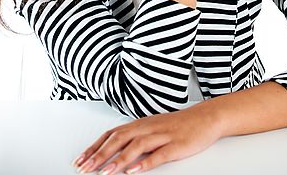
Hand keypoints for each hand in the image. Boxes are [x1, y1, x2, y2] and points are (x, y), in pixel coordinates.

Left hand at [72, 102, 221, 173]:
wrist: (206, 117)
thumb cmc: (178, 125)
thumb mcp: (152, 128)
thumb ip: (134, 137)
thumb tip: (112, 150)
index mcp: (140, 124)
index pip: (112, 134)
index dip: (95, 147)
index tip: (80, 160)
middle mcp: (148, 127)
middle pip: (120, 139)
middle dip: (100, 155)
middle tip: (85, 169)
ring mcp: (162, 135)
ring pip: (136, 146)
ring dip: (119, 159)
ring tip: (106, 172)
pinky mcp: (176, 145)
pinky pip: (159, 154)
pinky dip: (145, 163)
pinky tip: (135, 171)